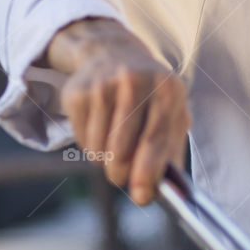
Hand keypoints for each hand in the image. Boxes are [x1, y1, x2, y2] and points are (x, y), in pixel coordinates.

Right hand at [45, 18, 190, 204]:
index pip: (156, 138)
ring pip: (99, 150)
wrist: (113, 53)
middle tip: (122, 176)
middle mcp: (135, 81)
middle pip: (123, 150)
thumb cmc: (150, 93)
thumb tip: (161, 190)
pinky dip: (90, 145)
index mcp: (168, 88)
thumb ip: (171, 150)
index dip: (148, 173)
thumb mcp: (172, 111)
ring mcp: (103, 85)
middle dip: (121, 173)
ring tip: (115, 141)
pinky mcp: (77, 92)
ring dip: (105, 159)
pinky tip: (101, 126)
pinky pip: (82, 140)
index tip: (142, 197)